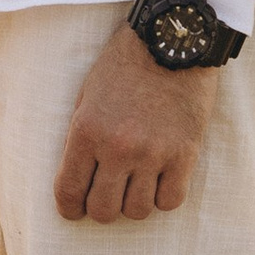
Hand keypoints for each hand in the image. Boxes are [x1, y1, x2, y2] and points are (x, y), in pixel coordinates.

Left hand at [55, 27, 218, 221]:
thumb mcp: (87, 97)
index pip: (69, 192)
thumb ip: (80, 139)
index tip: (75, 210)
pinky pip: (171, 201)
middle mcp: (118, 147)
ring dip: (134, 202)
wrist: (172, 42)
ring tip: (137, 183)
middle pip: (104, 211)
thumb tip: (77, 181)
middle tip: (108, 194)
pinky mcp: (185, 154)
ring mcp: (154, 153)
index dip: (69, 209)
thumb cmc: (124, 66)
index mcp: (87, 131)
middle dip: (102, 208)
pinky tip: (160, 179)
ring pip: (138, 211)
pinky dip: (164, 196)